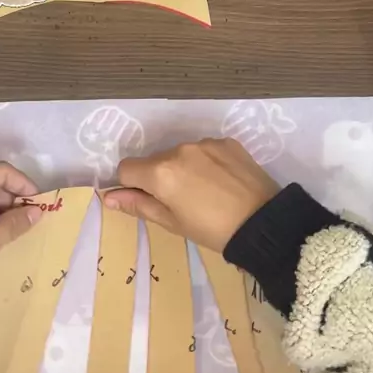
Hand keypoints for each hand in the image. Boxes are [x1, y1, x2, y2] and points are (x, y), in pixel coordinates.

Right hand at [104, 138, 278, 252]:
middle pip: (155, 160)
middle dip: (160, 177)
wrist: (264, 223)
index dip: (132, 186)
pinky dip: (206, 163)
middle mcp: (179, 150)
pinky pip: (204, 150)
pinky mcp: (226, 142)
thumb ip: (139, 206)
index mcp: (160, 173)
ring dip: (184, 168)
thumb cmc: (213, 230)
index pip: (127, 169)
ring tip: (205, 192)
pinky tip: (222, 182)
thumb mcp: (172, 223)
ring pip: (180, 154)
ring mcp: (204, 143)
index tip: (149, 200)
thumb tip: (109, 197)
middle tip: (182, 202)